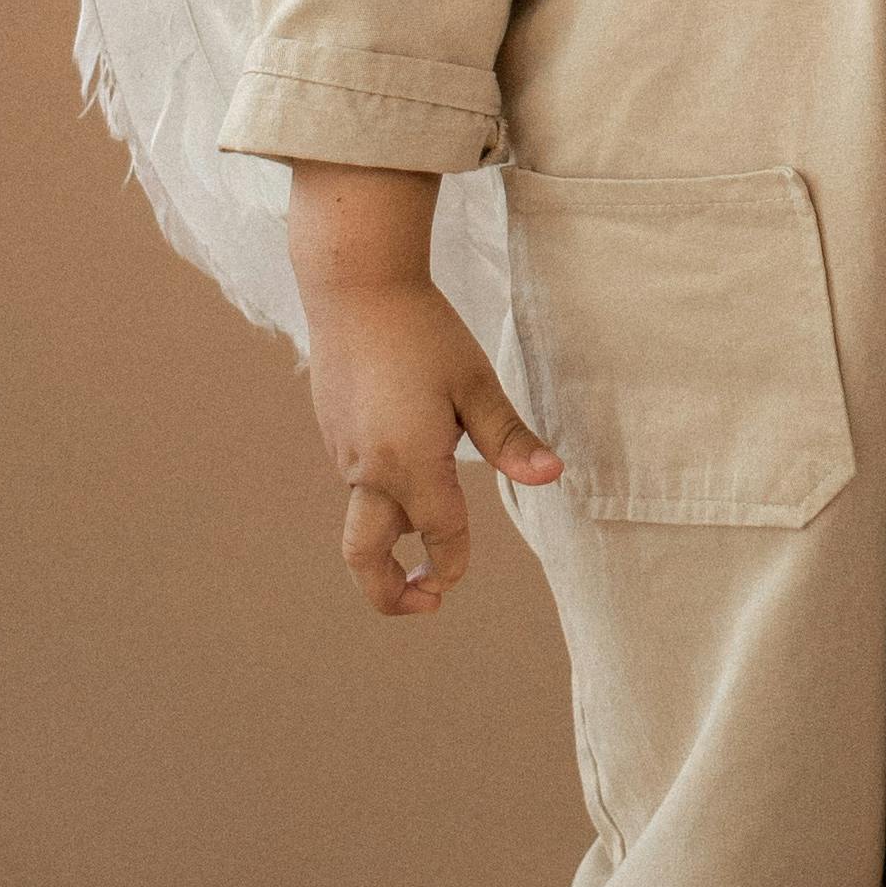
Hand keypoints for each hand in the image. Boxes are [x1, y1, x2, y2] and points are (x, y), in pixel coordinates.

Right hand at [285, 164, 558, 618]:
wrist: (354, 285)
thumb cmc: (422, 329)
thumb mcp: (475, 382)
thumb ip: (509, 438)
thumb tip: (552, 476)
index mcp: (410, 463)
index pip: (439, 536)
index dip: (454, 563)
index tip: (458, 578)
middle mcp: (368, 470)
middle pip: (365, 558)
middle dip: (392, 594)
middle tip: (428, 601)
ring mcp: (343, 454)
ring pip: (365, 517)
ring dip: (394, 535)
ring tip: (428, 533)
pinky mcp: (333, 434)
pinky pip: (357, 483)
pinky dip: (383, 496)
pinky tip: (411, 462)